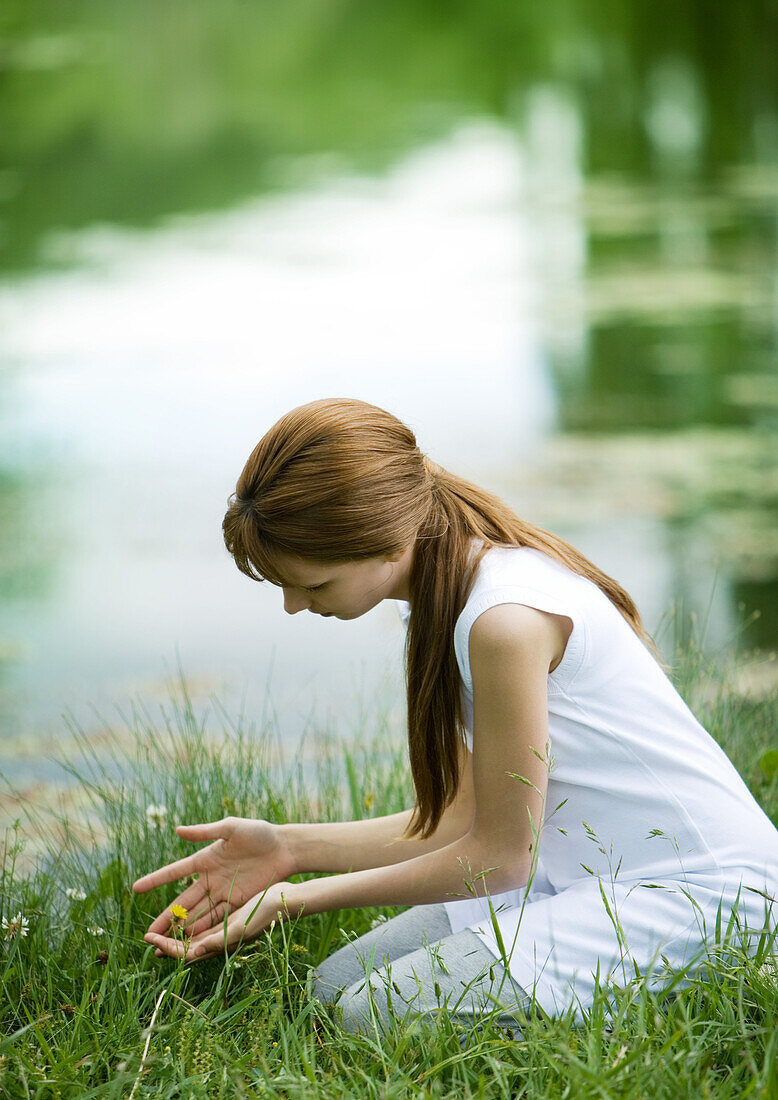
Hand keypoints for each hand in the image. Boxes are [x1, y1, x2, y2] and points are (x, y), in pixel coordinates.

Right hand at [132, 817, 295, 940]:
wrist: (285, 847)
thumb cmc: (258, 833)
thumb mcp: (231, 828)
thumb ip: (206, 831)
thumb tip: (177, 831)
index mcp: (205, 858)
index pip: (174, 872)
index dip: (156, 880)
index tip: (135, 888)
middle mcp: (210, 878)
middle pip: (182, 902)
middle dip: (165, 919)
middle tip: (147, 935)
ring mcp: (223, 892)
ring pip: (197, 914)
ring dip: (181, 930)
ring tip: (164, 944)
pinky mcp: (237, 901)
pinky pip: (216, 918)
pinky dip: (202, 930)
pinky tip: (190, 942)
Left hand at [143, 881, 296, 963]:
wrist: (286, 900)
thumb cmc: (266, 913)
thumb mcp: (240, 927)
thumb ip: (218, 940)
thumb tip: (192, 952)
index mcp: (220, 945)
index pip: (186, 951)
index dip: (167, 947)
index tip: (150, 938)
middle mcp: (219, 939)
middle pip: (186, 946)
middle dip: (166, 943)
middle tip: (146, 937)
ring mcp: (224, 928)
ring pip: (194, 934)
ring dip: (176, 934)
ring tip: (158, 930)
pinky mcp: (229, 915)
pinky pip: (205, 921)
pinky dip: (191, 921)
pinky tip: (183, 916)